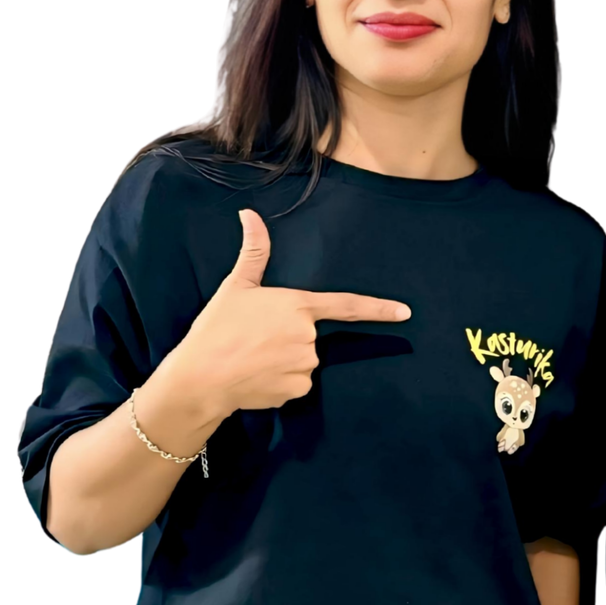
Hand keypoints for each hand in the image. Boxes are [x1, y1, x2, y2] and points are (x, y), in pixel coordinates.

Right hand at [172, 209, 410, 420]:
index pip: (348, 306)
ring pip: (303, 361)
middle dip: (288, 338)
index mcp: (298, 306)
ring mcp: (305, 365)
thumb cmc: (217, 328)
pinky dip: (279, 381)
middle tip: (254, 339)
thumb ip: (254, 251)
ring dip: (283, 361)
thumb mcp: (235, 286)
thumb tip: (249, 214)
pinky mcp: (298, 390)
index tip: (406, 313)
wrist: (200, 378)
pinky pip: (296, 383)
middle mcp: (308, 336)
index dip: (379, 309)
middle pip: (310, 336)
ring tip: (251, 358)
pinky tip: (256, 377)